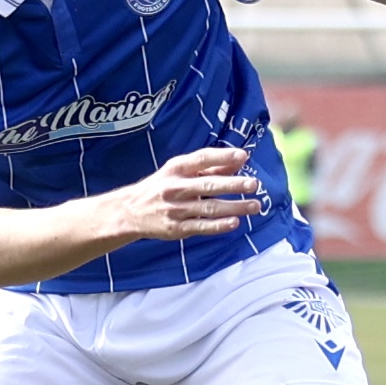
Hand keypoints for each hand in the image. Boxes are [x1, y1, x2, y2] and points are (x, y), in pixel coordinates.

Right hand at [121, 148, 263, 239]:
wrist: (130, 211)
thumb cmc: (162, 187)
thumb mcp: (180, 171)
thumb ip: (211, 166)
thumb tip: (241, 159)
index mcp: (176, 169)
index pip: (201, 159)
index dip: (222, 156)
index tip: (243, 155)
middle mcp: (175, 187)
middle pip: (207, 185)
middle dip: (232, 184)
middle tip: (254, 184)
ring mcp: (175, 209)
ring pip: (209, 208)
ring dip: (234, 207)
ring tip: (255, 206)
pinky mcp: (176, 228)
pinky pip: (201, 226)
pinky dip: (219, 225)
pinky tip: (235, 222)